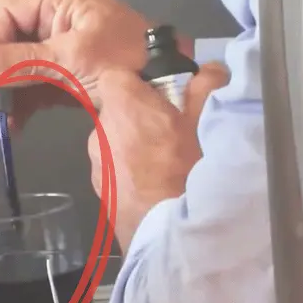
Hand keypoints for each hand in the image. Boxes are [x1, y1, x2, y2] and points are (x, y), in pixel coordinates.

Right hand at [0, 0, 193, 130]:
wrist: (168, 91)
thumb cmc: (124, 63)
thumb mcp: (71, 59)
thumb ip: (21, 62)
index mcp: (59, 0)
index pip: (5, 11)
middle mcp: (55, 18)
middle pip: (8, 40)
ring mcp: (60, 47)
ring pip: (17, 66)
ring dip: (7, 93)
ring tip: (3, 121)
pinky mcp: (65, 73)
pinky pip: (33, 85)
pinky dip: (23, 105)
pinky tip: (16, 125)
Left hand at [87, 63, 228, 248]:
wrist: (165, 230)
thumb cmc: (186, 169)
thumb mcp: (205, 120)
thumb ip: (206, 86)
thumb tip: (207, 72)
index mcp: (122, 106)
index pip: (115, 76)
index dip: (136, 81)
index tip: (159, 93)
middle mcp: (99, 130)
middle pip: (116, 111)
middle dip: (139, 116)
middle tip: (171, 130)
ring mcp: (95, 161)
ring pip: (114, 141)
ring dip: (134, 145)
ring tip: (165, 163)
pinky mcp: (98, 187)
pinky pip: (113, 168)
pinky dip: (129, 170)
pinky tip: (153, 184)